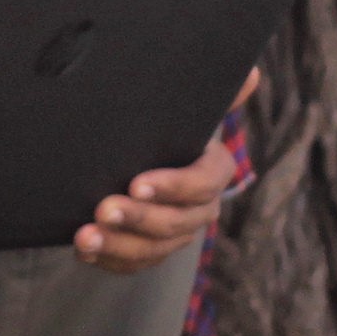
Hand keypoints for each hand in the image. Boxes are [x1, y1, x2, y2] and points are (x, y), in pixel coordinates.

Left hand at [74, 77, 247, 273]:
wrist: (143, 155)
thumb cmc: (166, 128)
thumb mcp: (186, 110)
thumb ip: (216, 93)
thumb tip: (250, 71)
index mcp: (213, 171)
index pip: (202, 184)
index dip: (172, 186)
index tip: (137, 183)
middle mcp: (200, 209)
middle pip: (176, 223)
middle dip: (138, 218)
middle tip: (103, 209)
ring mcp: (175, 234)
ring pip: (153, 249)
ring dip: (118, 244)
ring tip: (86, 237)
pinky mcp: (149, 252)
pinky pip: (133, 264)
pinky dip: (109, 259)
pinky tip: (85, 251)